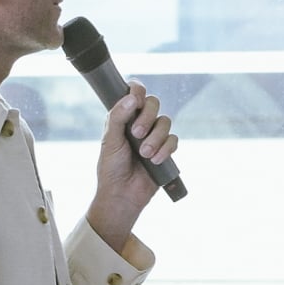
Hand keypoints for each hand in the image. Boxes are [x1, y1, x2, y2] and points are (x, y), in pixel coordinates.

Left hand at [86, 84, 177, 240]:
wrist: (122, 194)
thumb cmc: (111, 168)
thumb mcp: (110, 141)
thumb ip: (118, 117)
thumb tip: (131, 99)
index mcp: (123, 117)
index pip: (133, 93)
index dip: (137, 90)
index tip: (136, 98)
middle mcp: (139, 123)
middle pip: (153, 103)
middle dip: (147, 117)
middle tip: (136, 133)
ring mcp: (154, 136)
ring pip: (165, 122)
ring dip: (155, 137)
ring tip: (145, 153)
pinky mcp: (165, 150)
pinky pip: (173, 140)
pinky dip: (165, 149)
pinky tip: (155, 160)